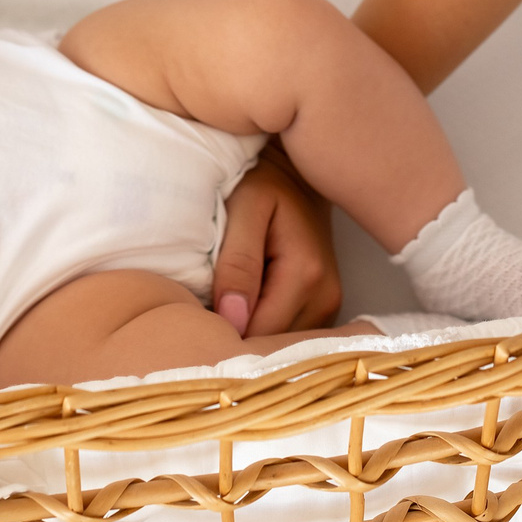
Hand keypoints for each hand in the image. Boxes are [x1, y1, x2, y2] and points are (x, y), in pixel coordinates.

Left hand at [212, 145, 341, 335]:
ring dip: (249, 337)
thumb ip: (238, 261)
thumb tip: (232, 317)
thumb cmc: (264, 184)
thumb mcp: (244, 209)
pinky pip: (288, 336)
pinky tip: (242, 313)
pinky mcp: (324, 308)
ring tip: (219, 315)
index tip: (191, 326)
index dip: (222, 336)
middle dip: (235, 341)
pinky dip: (263, 330)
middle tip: (198, 324)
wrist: (296, 174)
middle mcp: (326, 298)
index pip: (259, 334)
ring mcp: (329, 306)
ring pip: (279, 347)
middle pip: (271, 347)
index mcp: (306, 275)